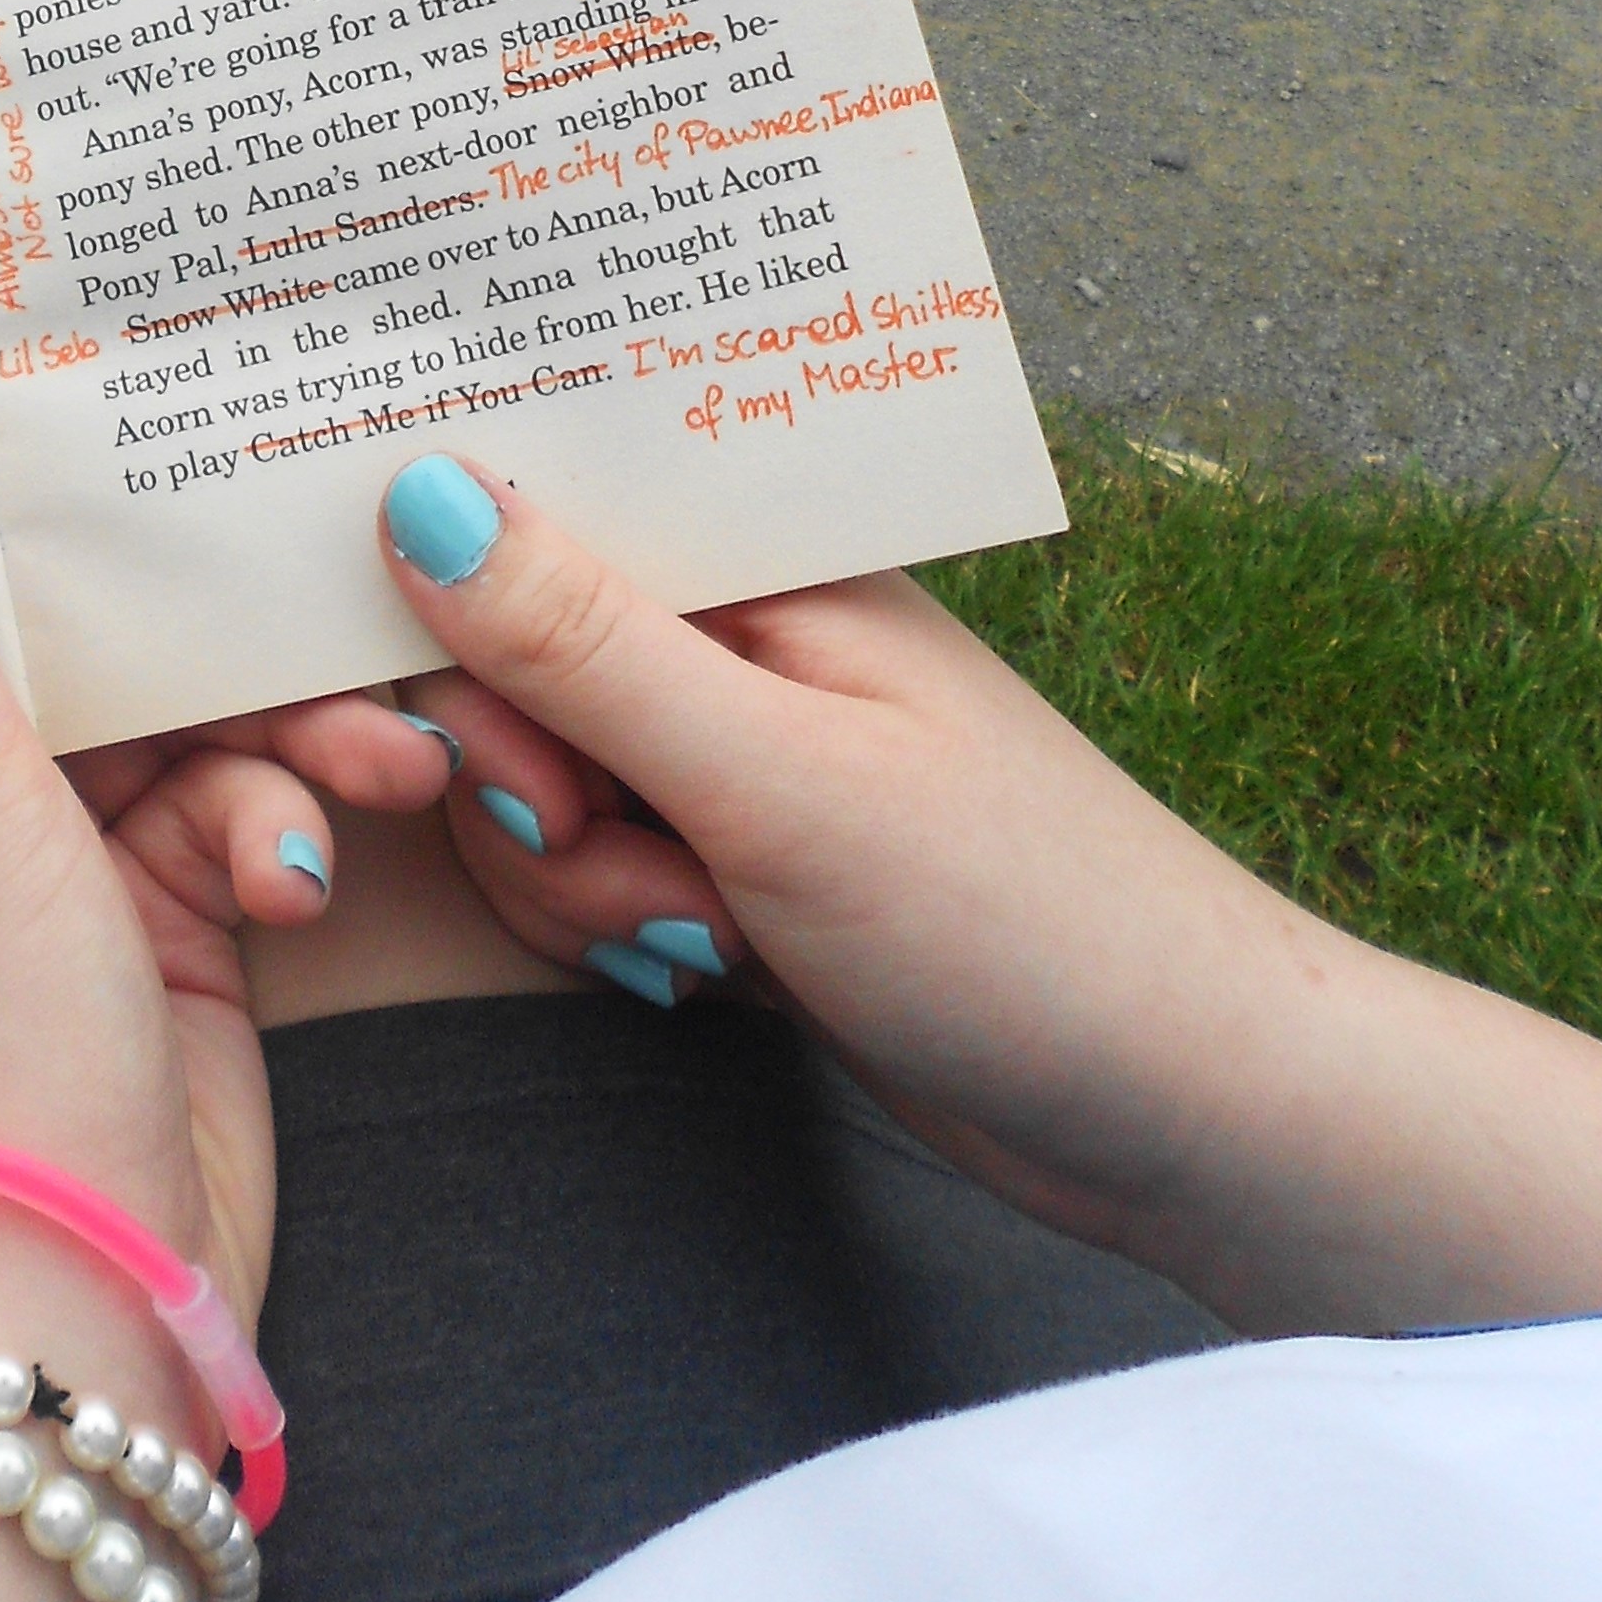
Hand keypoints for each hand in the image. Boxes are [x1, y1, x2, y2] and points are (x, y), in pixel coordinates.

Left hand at [0, 383, 383, 1349]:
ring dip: (282, 738)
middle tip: (319, 592)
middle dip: (201, 625)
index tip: (59, 352)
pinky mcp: (149, 928)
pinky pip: (230, 814)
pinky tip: (304, 878)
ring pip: (177, 719)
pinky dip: (281, 828)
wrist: (67, 1320)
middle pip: (64, 632)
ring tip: (379, 763)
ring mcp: (38, 864)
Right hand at [369, 449, 1601, 1331]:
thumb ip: (581, 644)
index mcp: (759, 559)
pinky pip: (591, 865)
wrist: (1187, 1114)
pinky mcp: (739, 855)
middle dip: (529, 792)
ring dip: (583, 881)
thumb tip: (414, 487)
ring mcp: (737, 746)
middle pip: (499, 666)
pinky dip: (624, 928)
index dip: (453, 636)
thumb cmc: (1024, 923)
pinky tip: (717, 970)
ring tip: (711, 930)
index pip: (521, 521)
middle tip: (632, 860)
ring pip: (531, 783)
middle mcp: (737, 629)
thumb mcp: (777, 781)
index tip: (491, 754)